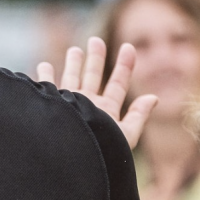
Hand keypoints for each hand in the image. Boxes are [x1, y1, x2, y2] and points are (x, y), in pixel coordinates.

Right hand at [37, 37, 157, 149]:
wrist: (68, 159)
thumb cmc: (99, 150)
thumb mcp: (125, 135)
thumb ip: (138, 116)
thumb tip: (154, 97)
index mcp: (106, 111)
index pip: (118, 83)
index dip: (125, 65)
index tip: (129, 47)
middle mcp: (87, 106)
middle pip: (93, 76)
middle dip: (95, 58)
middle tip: (96, 40)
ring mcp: (68, 105)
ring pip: (71, 79)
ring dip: (73, 64)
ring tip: (75, 50)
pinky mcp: (51, 106)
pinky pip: (47, 87)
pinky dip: (45, 76)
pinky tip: (44, 66)